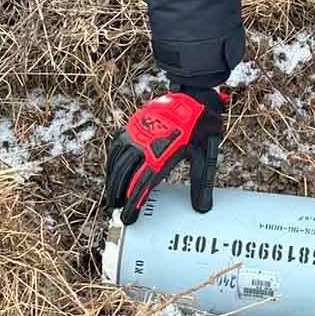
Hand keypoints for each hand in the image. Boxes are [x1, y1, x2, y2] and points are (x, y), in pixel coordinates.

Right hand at [103, 88, 227, 222]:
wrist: (193, 97)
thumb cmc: (200, 128)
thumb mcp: (204, 155)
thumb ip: (200, 183)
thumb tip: (202, 209)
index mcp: (163, 154)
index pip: (144, 184)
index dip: (134, 203)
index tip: (128, 218)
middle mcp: (146, 144)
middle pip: (126, 175)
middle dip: (119, 194)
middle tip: (116, 211)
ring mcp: (137, 133)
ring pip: (118, 161)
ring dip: (112, 180)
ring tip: (111, 197)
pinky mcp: (133, 125)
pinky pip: (117, 146)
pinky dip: (112, 161)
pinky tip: (111, 172)